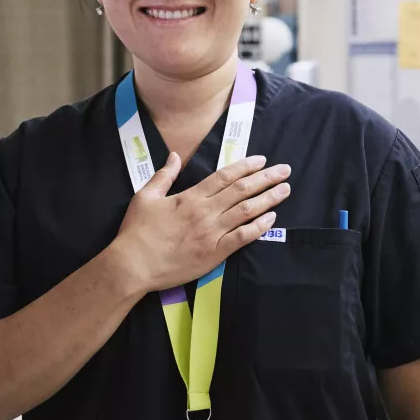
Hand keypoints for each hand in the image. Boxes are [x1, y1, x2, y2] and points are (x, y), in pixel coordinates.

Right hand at [109, 153, 290, 293]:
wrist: (134, 264)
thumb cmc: (137, 231)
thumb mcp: (145, 196)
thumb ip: (163, 175)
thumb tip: (174, 156)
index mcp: (190, 197)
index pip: (224, 177)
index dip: (245, 167)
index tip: (262, 160)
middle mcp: (205, 212)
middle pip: (242, 190)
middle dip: (265, 178)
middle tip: (284, 170)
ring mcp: (212, 233)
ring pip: (247, 211)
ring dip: (268, 199)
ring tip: (285, 190)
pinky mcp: (215, 253)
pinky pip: (243, 238)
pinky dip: (259, 227)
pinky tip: (271, 218)